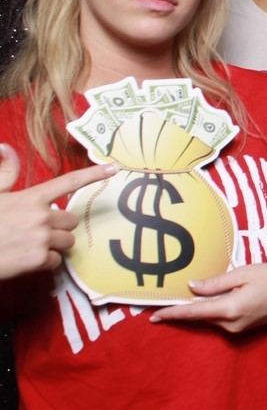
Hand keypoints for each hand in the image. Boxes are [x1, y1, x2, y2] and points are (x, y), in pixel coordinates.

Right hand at [0, 144, 116, 279]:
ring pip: (66, 242)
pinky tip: (23, 259)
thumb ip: (5, 173)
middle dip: (57, 227)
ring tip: (26, 244)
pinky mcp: (38, 260)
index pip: (69, 182)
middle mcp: (41, 216)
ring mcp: (41, 238)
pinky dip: (43, 262)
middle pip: (71, 221)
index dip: (94, 174)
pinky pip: (55, 261)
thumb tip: (6, 147)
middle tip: (33, 231)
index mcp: (31, 197)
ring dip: (52, 245)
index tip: (114, 168)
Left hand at [150, 263, 266, 332]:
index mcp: (230, 309)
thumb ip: (216, 283)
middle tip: (168, 297)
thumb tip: (192, 287)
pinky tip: (213, 298)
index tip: (153, 317)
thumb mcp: (245, 273)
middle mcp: (231, 324)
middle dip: (185, 308)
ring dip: (200, 308)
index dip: (173, 314)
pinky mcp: (243, 329)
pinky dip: (212, 310)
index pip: (194, 313)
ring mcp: (238, 329)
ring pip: (210, 317)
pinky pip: (221, 319)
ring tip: (193, 293)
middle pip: (200, 316)